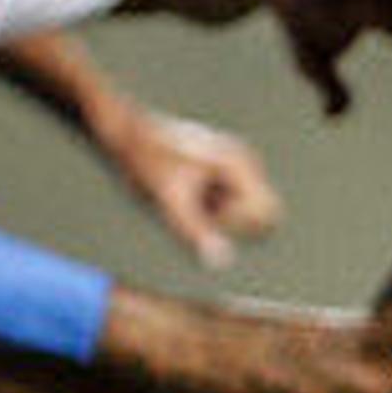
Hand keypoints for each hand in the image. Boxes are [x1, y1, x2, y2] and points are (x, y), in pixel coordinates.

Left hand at [101, 107, 283, 267]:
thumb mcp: (169, 200)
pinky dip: (205, 211)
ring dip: (214, 218)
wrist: (124, 132)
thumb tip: (220, 260)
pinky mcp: (218, 175)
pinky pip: (225, 208)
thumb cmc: (145, 161)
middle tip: (192, 210)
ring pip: (240, 215)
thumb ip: (197, 230)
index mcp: (239, 164)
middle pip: (259, 216)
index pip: (268, 213)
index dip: (238, 225)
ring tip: (180, 199)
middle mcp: (243, 163)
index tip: (204, 213)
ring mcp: (232, 168)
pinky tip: (179, 196)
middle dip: (229, 224)